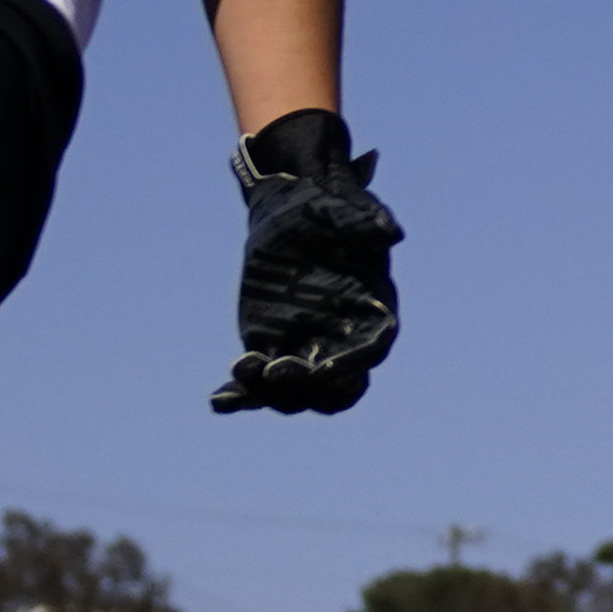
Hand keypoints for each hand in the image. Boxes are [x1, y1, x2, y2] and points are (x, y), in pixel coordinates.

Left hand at [212, 109, 399, 412]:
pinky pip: (258, 383)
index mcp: (371, 314)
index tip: (325, 371)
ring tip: (242, 368)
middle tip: (276, 371)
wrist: (287, 210)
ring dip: (269, 392)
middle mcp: (341, 341)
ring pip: (294, 393)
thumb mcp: (347, 212)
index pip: (369, 353)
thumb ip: (368, 225)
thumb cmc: (325, 210)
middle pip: (332, 389)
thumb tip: (393, 233)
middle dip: (306, 388)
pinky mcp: (270, 348)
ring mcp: (304, 349)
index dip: (351, 367)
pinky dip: (241, 395)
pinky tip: (220, 401)